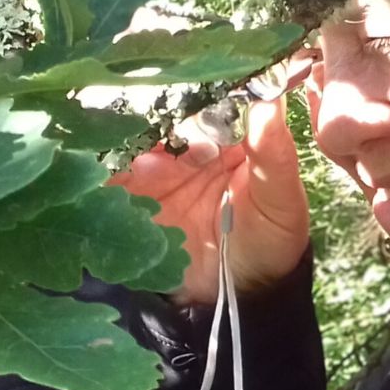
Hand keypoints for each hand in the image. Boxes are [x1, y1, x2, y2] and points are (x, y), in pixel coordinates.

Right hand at [110, 96, 308, 307]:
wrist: (236, 295)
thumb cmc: (269, 243)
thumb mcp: (280, 201)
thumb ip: (274, 154)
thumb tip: (269, 101)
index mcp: (230, 137)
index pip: (213, 101)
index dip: (204, 94)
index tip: (199, 94)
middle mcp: (190, 145)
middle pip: (168, 117)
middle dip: (166, 124)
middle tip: (174, 141)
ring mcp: (157, 168)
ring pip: (137, 142)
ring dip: (139, 149)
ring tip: (148, 168)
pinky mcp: (130, 193)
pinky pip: (112, 174)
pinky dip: (108, 171)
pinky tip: (116, 178)